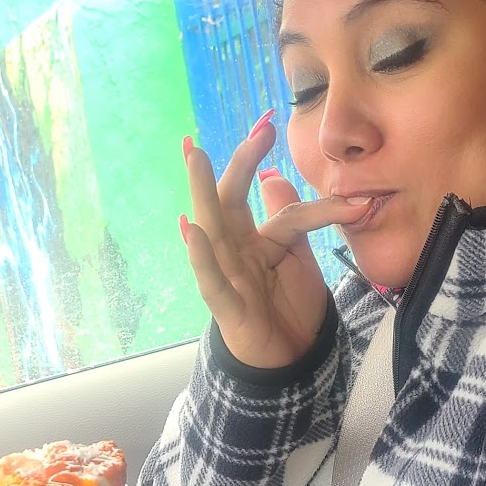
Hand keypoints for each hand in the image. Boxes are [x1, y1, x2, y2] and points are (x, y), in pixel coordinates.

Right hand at [182, 118, 368, 367]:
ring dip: (203, 194)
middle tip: (243, 129)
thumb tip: (273, 177)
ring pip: (212, 232)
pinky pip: (210, 280)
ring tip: (196, 158)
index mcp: (254, 239)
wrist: (294, 362)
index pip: (269, 201)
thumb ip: (287, 219)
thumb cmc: (289, 309)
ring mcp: (227, 278)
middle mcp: (236, 253)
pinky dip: (201, 256)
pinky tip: (190, 230)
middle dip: (234, 165)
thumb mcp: (294, 258)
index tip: (270, 122)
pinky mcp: (227, 308)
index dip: (265, 163)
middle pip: (228, 203)